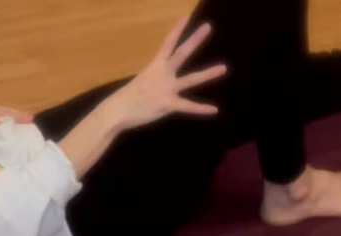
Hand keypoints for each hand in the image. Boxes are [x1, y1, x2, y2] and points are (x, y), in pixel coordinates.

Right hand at [105, 20, 226, 129]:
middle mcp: (162, 74)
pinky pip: (187, 106)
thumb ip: (153, 82)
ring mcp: (165, 89)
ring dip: (207, 74)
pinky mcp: (167, 104)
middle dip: (195, 40)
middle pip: (181, 54)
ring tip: (224, 68)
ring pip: (190, 79)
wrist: (116, 111)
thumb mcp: (140, 84)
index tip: (185, 19)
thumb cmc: (125, 99)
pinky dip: (201, 109)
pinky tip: (214, 110)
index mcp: (154, 68)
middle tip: (208, 26)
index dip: (176, 31)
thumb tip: (158, 84)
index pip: (167, 45)